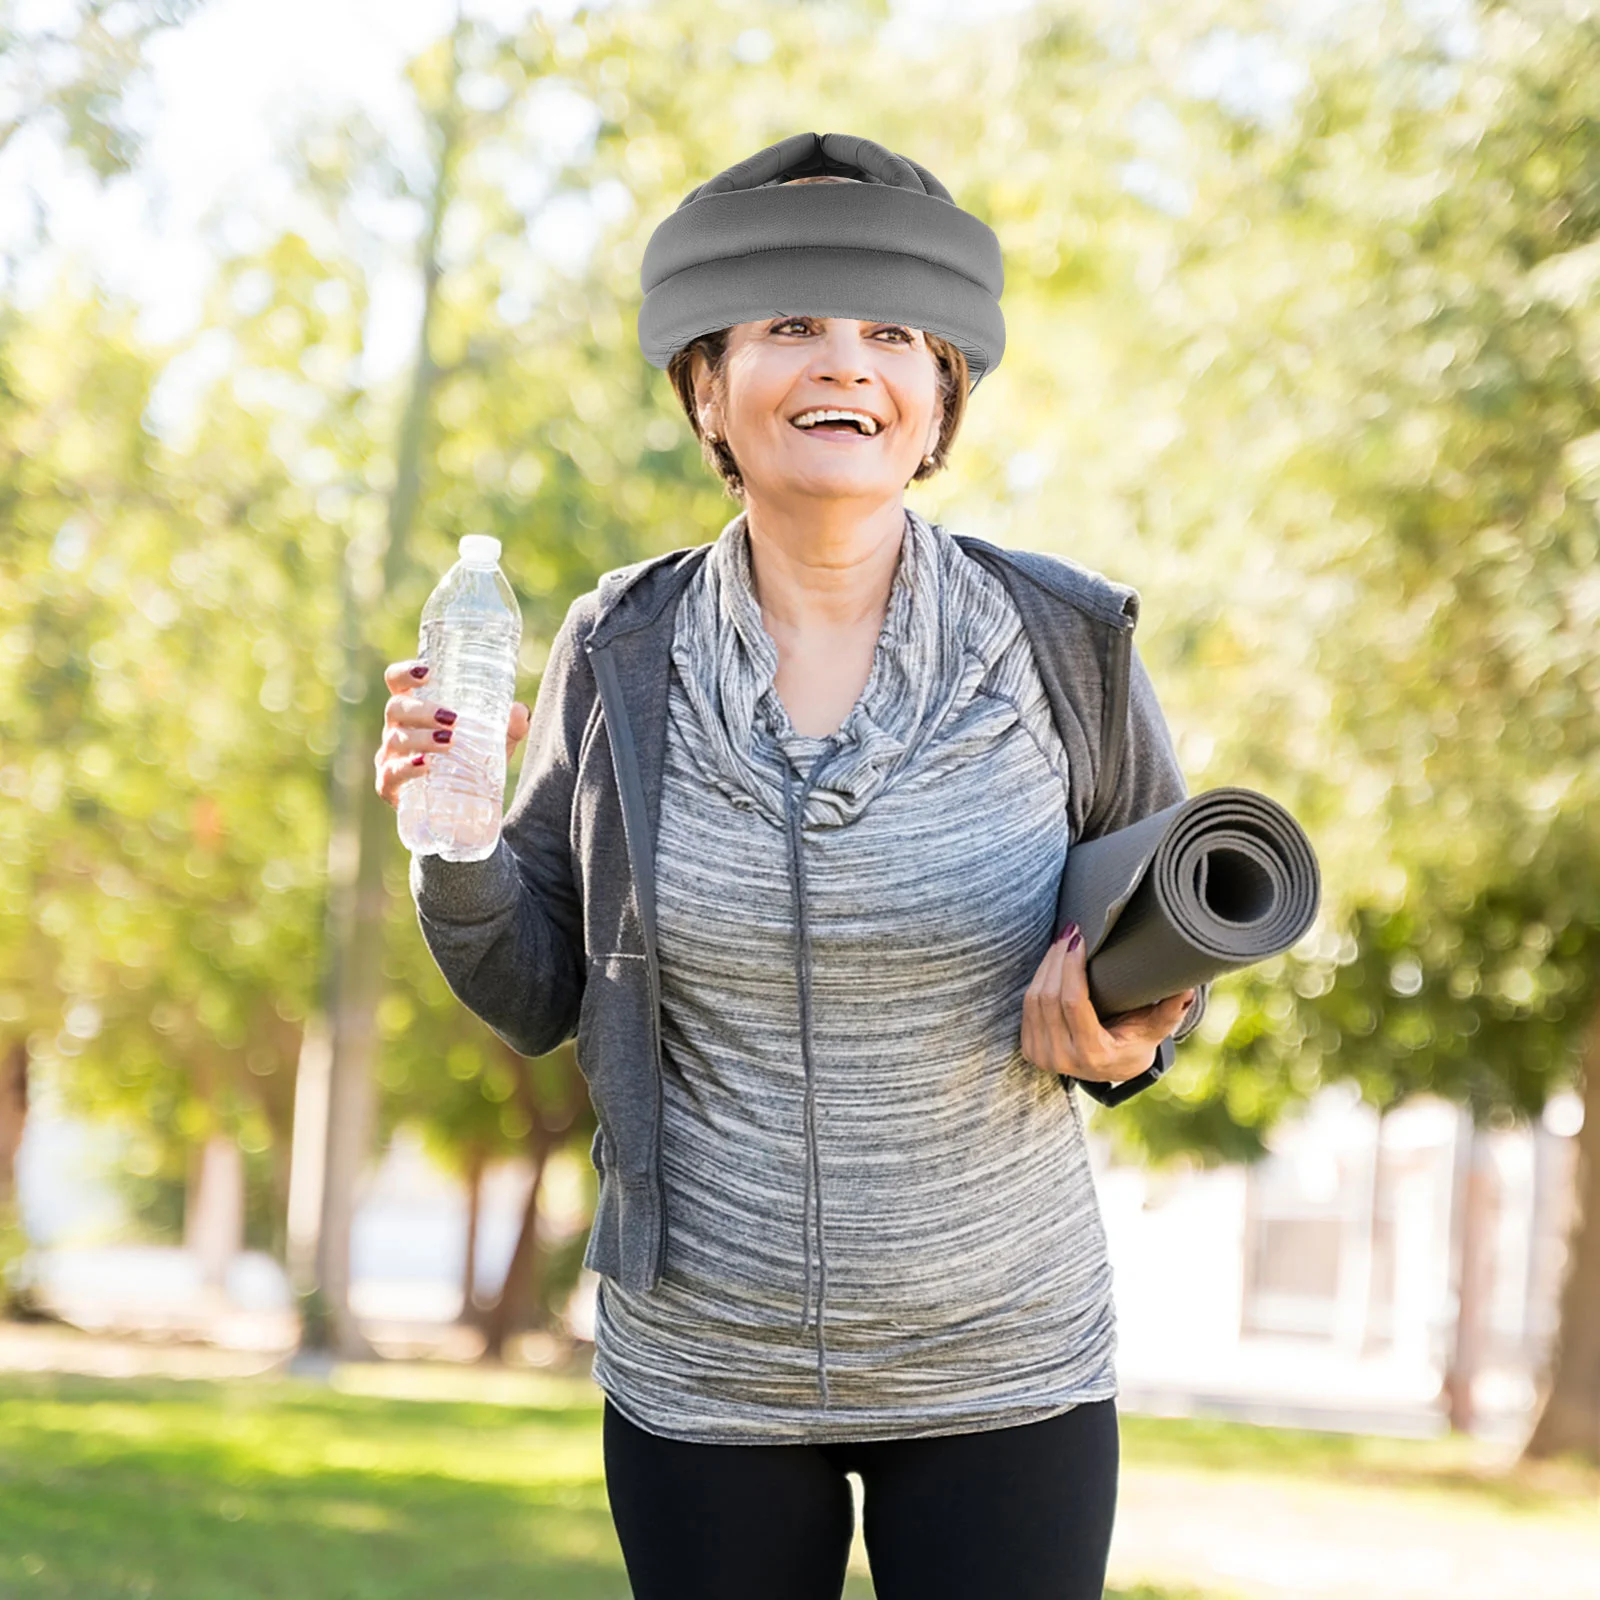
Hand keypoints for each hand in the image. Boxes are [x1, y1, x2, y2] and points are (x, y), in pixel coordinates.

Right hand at [373, 660, 530, 808]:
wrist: (460, 812)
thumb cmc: (469, 765)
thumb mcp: (493, 743)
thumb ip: (509, 727)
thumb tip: (520, 711)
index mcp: (413, 711)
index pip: (397, 683)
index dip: (405, 673)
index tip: (428, 672)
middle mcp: (396, 730)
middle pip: (396, 709)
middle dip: (422, 710)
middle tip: (453, 718)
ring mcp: (390, 758)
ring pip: (396, 740)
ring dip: (422, 738)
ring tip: (450, 742)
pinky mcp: (389, 786)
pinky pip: (391, 774)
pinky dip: (407, 768)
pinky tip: (425, 765)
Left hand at [1020, 921, 1196, 1085]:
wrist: (1111, 1068)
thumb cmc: (1135, 1042)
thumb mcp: (1155, 1029)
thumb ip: (1171, 1010)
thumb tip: (1187, 989)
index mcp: (1093, 1053)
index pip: (1072, 1003)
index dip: (1071, 967)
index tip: (1078, 939)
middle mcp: (1063, 1058)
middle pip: (1049, 997)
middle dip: (1058, 959)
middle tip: (1071, 931)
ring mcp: (1043, 1056)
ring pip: (1035, 998)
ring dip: (1047, 964)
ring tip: (1063, 940)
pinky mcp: (1030, 1049)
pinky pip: (1028, 1006)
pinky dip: (1039, 978)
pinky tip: (1053, 961)